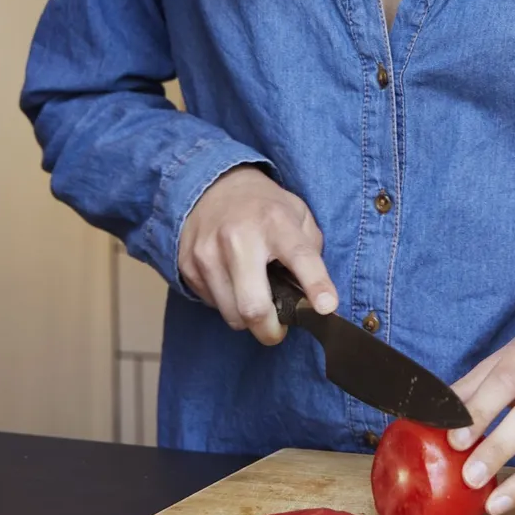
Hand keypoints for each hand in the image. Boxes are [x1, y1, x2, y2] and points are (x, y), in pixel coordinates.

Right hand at [178, 165, 337, 344]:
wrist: (212, 184)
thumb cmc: (263, 206)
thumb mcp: (297, 214)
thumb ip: (310, 249)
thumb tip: (314, 294)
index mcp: (275, 222)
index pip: (299, 256)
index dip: (316, 285)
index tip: (327, 308)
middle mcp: (239, 238)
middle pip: (253, 306)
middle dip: (270, 330)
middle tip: (278, 329)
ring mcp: (208, 253)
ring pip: (231, 315)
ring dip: (247, 317)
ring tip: (254, 295)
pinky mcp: (188, 265)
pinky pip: (213, 305)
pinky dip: (227, 303)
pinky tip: (232, 281)